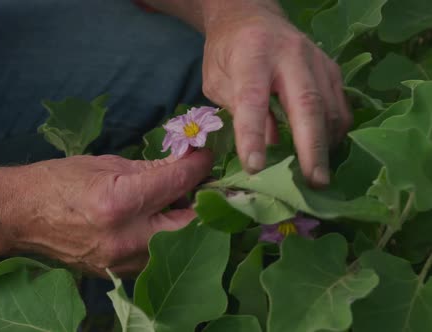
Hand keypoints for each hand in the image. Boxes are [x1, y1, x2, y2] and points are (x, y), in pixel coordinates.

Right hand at [0, 150, 211, 276]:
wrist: (21, 215)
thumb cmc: (59, 181)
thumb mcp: (106, 164)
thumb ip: (151, 167)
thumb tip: (185, 159)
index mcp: (119, 202)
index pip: (177, 183)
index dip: (198, 166)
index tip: (206, 155)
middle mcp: (125, 237)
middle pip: (189, 223)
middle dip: (202, 200)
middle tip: (202, 182)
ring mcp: (122, 261)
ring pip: (177, 244)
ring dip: (186, 221)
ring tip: (180, 199)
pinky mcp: (118, 272)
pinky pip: (156, 255)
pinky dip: (165, 236)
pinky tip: (159, 219)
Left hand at [201, 1, 351, 186]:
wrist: (251, 16)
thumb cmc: (227, 52)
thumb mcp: (217, 80)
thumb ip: (238, 110)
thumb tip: (267, 148)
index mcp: (252, 56)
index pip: (253, 99)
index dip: (253, 135)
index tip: (254, 167)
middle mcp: (290, 55)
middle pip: (307, 103)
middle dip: (311, 147)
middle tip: (313, 182)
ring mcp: (316, 60)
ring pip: (330, 106)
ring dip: (326, 144)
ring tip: (318, 175)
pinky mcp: (331, 68)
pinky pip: (340, 104)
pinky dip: (335, 131)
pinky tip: (325, 150)